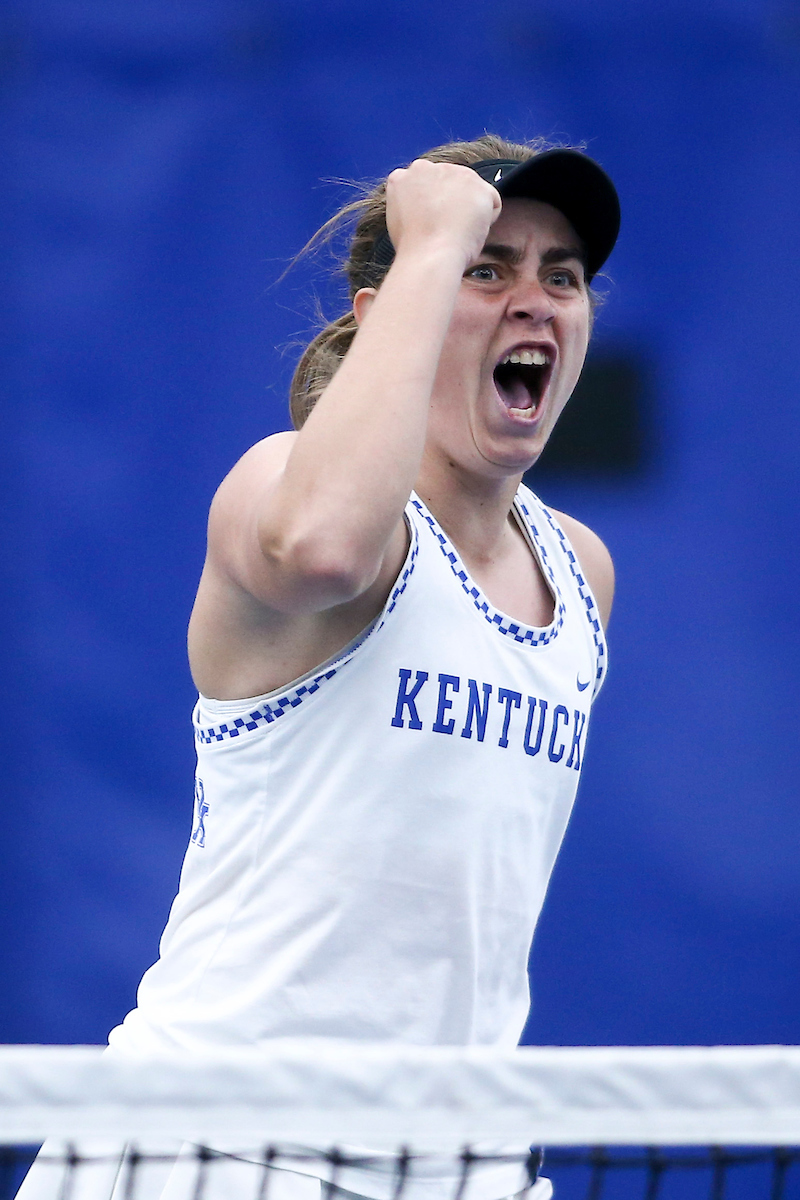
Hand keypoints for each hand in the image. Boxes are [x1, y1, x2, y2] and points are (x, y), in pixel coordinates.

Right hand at [384, 158, 501, 268]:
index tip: (430, 225)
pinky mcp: (476, 182)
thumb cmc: (414, 251)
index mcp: (401, 179)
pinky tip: (471, 232)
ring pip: (469, 191)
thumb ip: (410, 208)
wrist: (430, 256)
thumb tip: (423, 212)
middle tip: (445, 230)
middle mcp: (424, 167)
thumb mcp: (399, 224)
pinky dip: (487, 219)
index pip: (423, 188)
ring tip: (456, 233)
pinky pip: (491, 201)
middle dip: (451, 203)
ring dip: (468, 211)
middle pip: (447, 184)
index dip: (430, 209)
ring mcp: (451, 171)